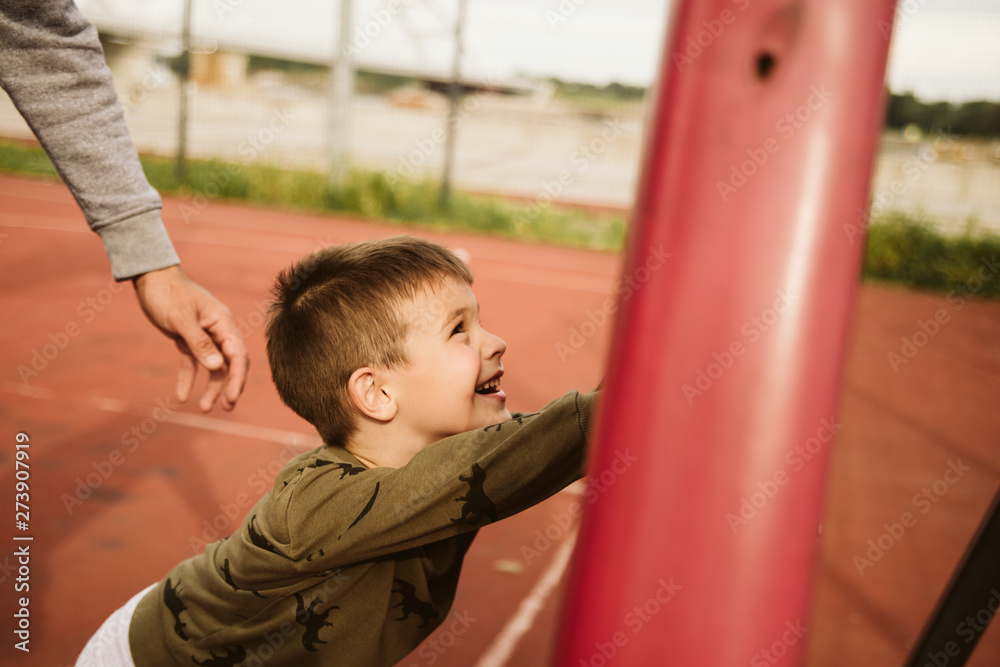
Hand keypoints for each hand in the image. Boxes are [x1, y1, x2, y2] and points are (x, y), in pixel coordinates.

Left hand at [132, 266, 248, 411]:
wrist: (151, 278)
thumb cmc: (167, 294)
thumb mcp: (181, 318)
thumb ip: (199, 343)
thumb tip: (217, 367)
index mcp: (223, 323)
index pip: (238, 354)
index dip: (238, 378)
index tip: (232, 398)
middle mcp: (218, 331)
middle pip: (230, 363)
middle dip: (230, 386)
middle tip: (227, 408)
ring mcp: (204, 336)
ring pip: (213, 367)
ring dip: (211, 388)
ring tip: (203, 408)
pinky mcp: (188, 340)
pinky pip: (192, 363)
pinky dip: (188, 378)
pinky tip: (180, 396)